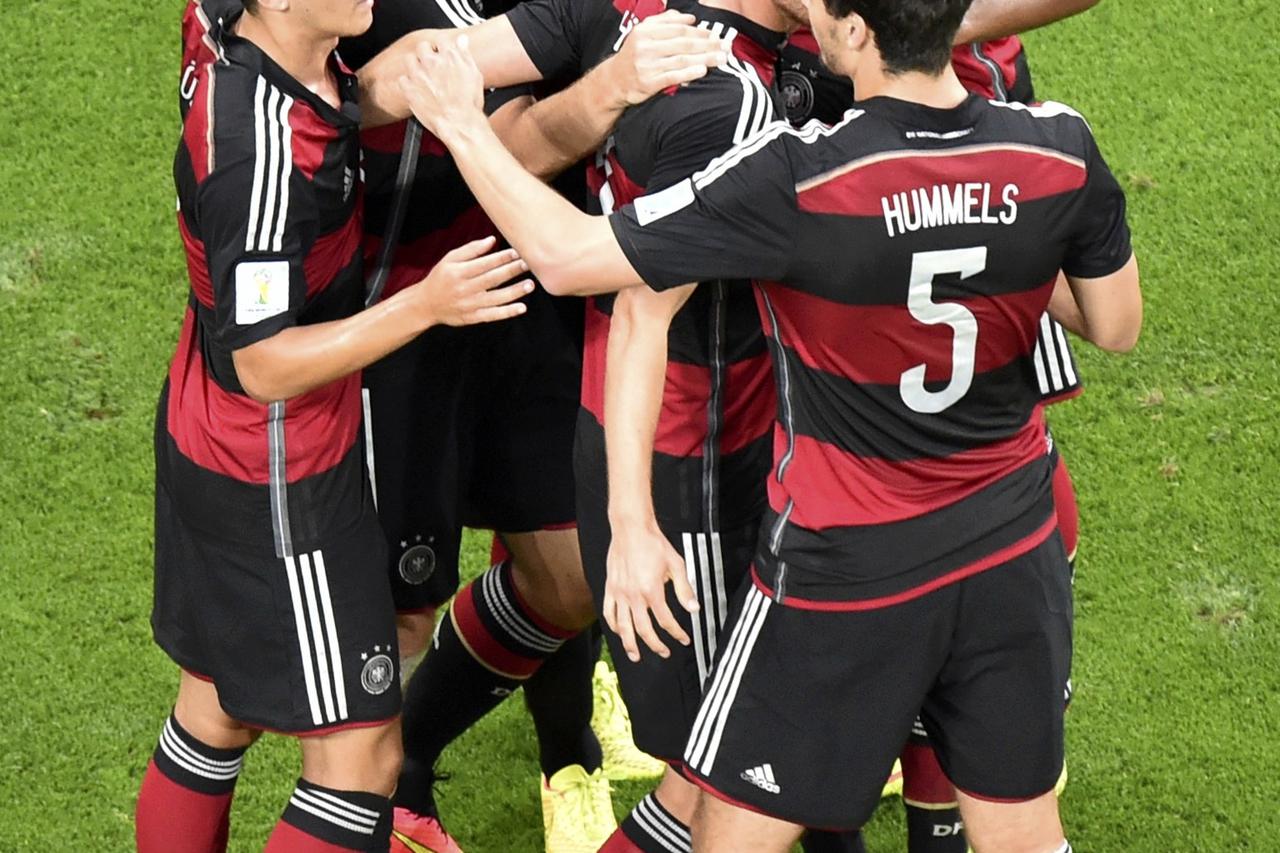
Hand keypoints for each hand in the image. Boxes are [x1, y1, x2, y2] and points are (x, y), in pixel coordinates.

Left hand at [397, 35, 486, 139]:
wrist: (459, 124)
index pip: (440, 40)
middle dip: (426, 53)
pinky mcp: (410, 89)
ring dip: (414, 64)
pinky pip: (402, 79)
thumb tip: (461, 40)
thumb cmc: (468, 104)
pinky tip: (416, 88)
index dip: (441, 47)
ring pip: (409, 59)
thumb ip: (464, 54)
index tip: (442, 53)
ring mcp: (419, 75)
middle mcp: (432, 63)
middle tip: (431, 64)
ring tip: (422, 74)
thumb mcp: (474, 74)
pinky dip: (407, 83)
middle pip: (422, 46)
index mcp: (449, 56)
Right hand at [405, 236, 532, 326]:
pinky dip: (507, 312)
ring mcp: (469, 304)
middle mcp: (465, 288)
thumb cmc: (440, 278)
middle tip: (528, 265)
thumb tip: (492, 240)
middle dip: (512, 271)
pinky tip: (521, 308)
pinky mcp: (472, 317)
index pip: (484, 263)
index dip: (502, 258)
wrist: (426, 304)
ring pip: (496, 298)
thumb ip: (471, 249)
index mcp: (459, 272)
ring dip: (514, 292)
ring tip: (530, 285)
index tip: (517, 252)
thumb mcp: (450, 259)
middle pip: (493, 279)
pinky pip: (492, 315)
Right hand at [602, 519, 699, 661]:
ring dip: (630, 644)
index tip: (683, 639)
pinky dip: (613, 625)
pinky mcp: (610, 588)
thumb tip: (694, 608)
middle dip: (656, 645)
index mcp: (651, 590)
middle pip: (644, 630)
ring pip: (623, 627)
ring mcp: (619, 593)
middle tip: (664, 652)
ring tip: (636, 655)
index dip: (676, 633)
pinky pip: (608, 612)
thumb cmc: (653, 543)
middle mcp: (633, 595)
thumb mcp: (676, 564)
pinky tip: (619, 632)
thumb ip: (684, 589)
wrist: (631, 529)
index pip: (666, 621)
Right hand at [608, 10, 727, 106]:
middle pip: (683, 43)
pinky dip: (688, 73)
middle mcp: (644, 46)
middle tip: (725, 46)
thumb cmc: (634, 56)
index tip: (716, 34)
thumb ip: (664, 22)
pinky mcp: (647, 83)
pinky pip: (672, 76)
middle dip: (708, 44)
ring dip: (704, 59)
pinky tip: (702, 70)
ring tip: (721, 59)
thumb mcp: (643, 33)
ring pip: (681, 59)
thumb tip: (689, 18)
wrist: (614, 82)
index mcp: (644, 31)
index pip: (678, 29)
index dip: (699, 31)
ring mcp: (646, 65)